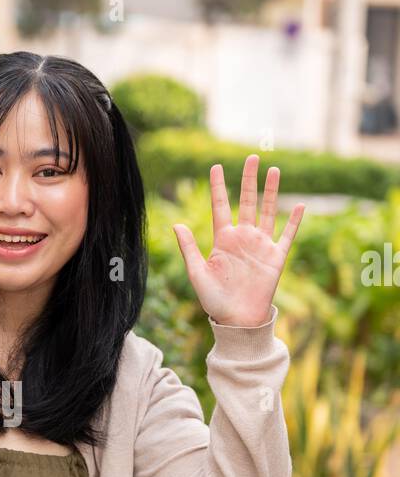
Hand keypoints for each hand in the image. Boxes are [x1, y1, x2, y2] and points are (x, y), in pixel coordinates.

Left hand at [171, 155, 304, 326]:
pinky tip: (299, 205)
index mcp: (222, 239)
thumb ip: (189, 248)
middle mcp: (242, 238)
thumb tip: (176, 224)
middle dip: (249, 180)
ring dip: (271, 191)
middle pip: (246, 202)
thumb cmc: (214, 299)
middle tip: (251, 157)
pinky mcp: (276, 257)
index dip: (218, 187)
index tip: (215, 166)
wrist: (237, 319)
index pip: (220, 206)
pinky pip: (287, 235)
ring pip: (267, 211)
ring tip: (273, 170)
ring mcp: (260, 246)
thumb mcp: (197, 273)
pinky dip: (293, 221)